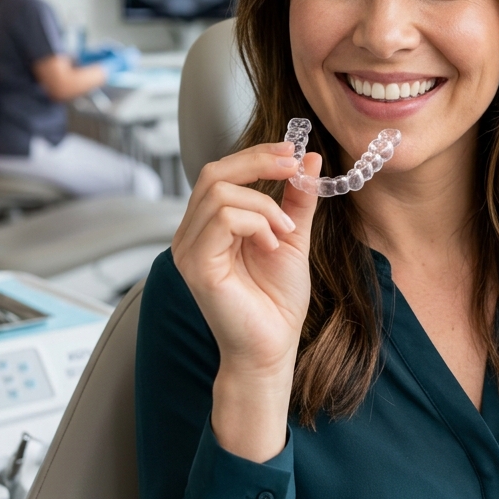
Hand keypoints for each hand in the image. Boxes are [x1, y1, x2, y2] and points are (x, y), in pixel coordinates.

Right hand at [170, 143, 320, 459]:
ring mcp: (189, 249)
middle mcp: (191, 233)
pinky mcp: (196, 265)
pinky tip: (271, 244)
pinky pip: (221, 218)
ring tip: (284, 231)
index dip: (256, 154)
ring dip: (263, 204)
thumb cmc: (277, 300)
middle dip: (257, 162)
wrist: (274, 347)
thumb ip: (297, 198)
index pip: (221, 171)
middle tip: (293, 168)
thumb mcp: (293, 236)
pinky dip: (255, 222)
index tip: (293, 151)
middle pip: (213, 172)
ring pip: (219, 192)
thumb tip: (309, 158)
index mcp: (209, 224)